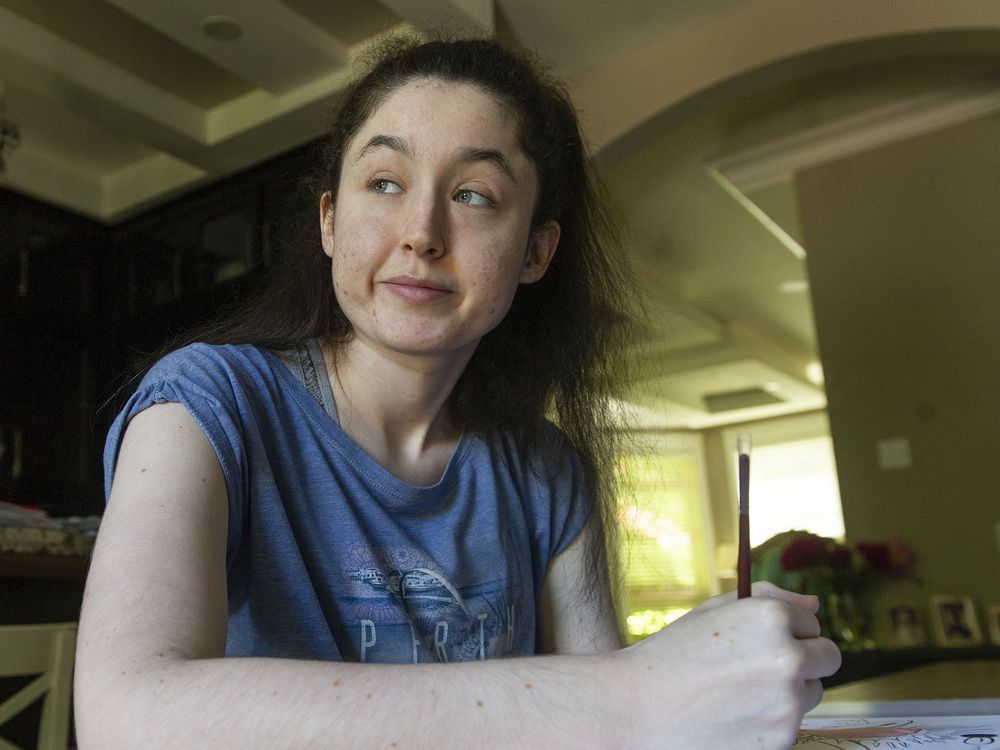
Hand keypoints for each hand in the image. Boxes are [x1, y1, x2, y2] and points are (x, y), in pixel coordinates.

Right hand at [610, 582, 841, 748]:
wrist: (636, 707)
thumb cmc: (672, 654)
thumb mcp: (713, 611)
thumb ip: (769, 599)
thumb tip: (815, 606)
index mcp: (771, 617)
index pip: (812, 622)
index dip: (786, 630)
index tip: (757, 640)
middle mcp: (788, 657)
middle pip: (828, 657)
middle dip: (803, 659)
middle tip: (760, 666)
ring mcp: (788, 703)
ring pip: (813, 693)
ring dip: (790, 691)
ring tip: (739, 691)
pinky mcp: (782, 739)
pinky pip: (792, 724)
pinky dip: (771, 721)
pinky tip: (733, 714)